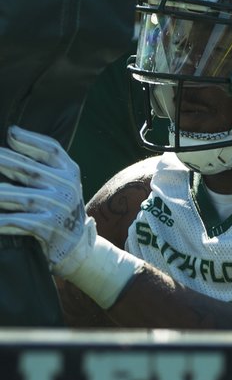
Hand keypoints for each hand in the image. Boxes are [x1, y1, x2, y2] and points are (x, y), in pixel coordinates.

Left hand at [0, 126, 95, 275]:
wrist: (76, 246)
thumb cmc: (61, 207)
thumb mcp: (63, 182)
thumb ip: (45, 163)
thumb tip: (12, 134)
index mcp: (70, 172)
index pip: (51, 150)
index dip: (29, 140)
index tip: (10, 133)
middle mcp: (66, 188)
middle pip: (30, 170)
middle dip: (4, 161)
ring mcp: (57, 209)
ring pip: (20, 197)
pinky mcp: (48, 228)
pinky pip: (17, 221)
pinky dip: (2, 220)